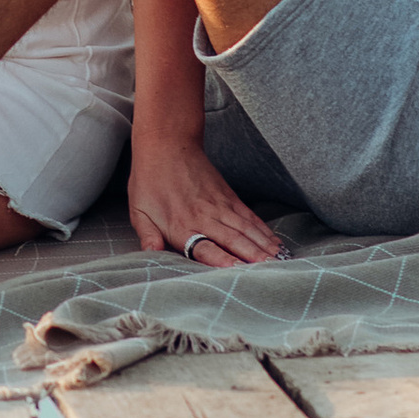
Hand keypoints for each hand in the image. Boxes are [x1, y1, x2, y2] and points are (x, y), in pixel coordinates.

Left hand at [127, 125, 284, 268]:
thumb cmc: (150, 180)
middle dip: (254, 258)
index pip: (205, 248)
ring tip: (280, 262)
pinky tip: (275, 242)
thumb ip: (148, 236)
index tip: (238, 272)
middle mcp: (205, 217)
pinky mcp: (229, 197)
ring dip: (264, 247)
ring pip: (247, 230)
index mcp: (182, 225)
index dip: (222, 260)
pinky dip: (264, 231)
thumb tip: (151, 255)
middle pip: (234, 241)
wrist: (167, 144)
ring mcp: (220, 206)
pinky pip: (250, 218)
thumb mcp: (139, 211)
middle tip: (272, 272)